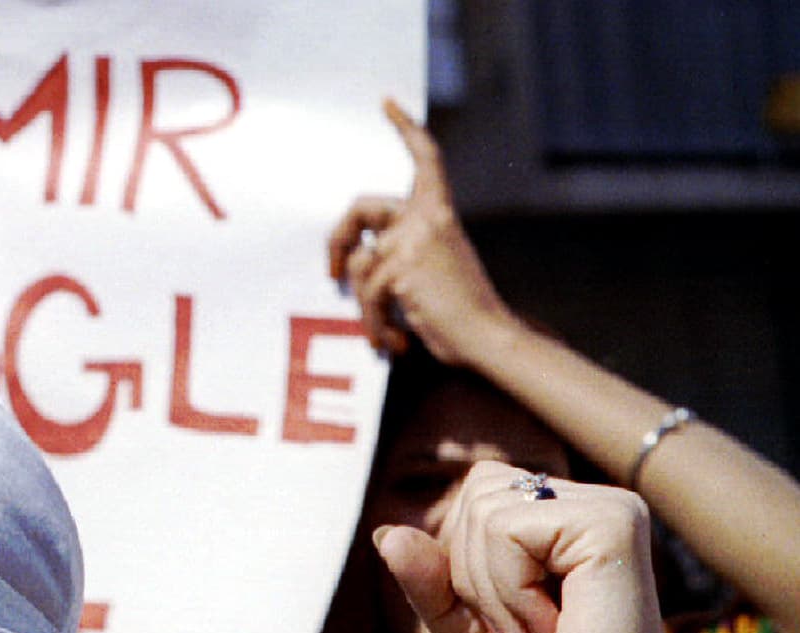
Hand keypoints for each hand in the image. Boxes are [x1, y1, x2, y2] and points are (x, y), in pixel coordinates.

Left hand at [327, 100, 515, 363]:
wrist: (487, 336)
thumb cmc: (460, 311)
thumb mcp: (433, 266)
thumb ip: (404, 249)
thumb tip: (353, 257)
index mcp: (441, 212)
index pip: (425, 159)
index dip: (406, 129)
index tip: (387, 102)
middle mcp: (428, 217)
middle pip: (360, 208)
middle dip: (335, 240)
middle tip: (331, 273)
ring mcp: (413, 240)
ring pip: (357, 268)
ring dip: (366, 310)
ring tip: (385, 334)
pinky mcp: (401, 268)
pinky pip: (365, 297)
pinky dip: (374, 326)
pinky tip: (392, 345)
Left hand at [375, 463, 678, 632]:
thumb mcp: (465, 629)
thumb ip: (428, 581)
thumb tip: (385, 533)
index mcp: (566, 514)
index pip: (476, 494)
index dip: (467, 562)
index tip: (511, 621)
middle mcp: (594, 500)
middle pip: (477, 493)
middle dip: (475, 576)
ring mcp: (609, 507)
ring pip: (487, 512)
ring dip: (494, 594)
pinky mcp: (614, 522)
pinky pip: (510, 531)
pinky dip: (512, 592)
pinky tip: (554, 628)